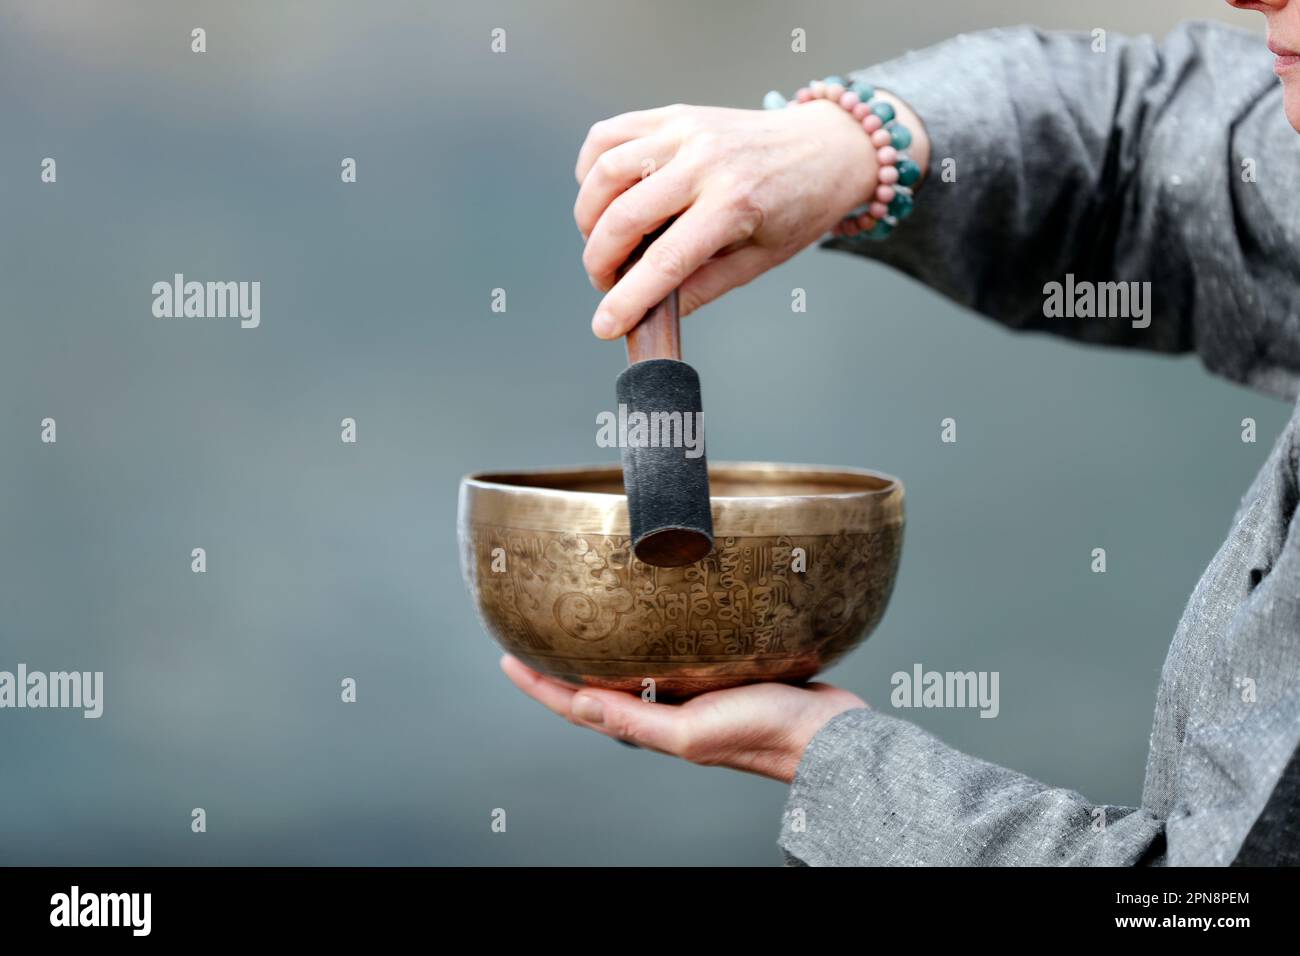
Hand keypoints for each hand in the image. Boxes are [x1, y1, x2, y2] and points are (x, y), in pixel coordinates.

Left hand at [500, 654, 865, 782]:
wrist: (830, 736)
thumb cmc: (767, 735)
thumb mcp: (691, 731)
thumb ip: (636, 720)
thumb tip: (580, 702)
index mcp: (655, 728)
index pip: (581, 707)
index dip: (542, 685)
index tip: (509, 658)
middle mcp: (668, 711)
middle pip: (601, 689)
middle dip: (566, 667)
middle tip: (536, 636)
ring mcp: (695, 695)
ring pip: (635, 671)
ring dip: (605, 653)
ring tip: (585, 625)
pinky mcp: (723, 674)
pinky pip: (674, 656)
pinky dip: (652, 641)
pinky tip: (656, 622)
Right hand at [573, 95, 925, 338]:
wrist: (825, 146)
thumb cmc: (798, 206)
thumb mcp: (761, 260)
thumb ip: (704, 287)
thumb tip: (654, 314)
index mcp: (735, 203)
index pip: (665, 261)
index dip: (627, 299)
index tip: (604, 326)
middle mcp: (706, 161)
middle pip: (624, 216)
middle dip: (599, 261)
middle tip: (606, 282)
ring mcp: (685, 130)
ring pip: (605, 172)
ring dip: (588, 217)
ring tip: (604, 242)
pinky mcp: (673, 114)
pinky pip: (608, 136)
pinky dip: (590, 170)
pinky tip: (604, 198)